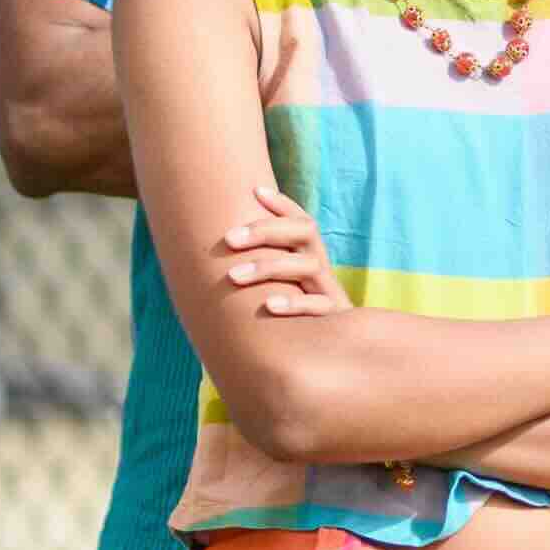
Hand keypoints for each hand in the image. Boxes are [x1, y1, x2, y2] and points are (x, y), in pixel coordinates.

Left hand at [216, 195, 348, 323]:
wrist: (335, 357)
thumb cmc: (293, 317)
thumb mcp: (281, 288)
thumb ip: (260, 268)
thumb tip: (213, 250)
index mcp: (309, 255)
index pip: (301, 219)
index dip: (282, 204)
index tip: (256, 191)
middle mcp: (321, 267)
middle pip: (306, 231)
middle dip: (266, 231)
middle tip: (229, 238)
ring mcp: (329, 291)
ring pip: (309, 265)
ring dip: (269, 266)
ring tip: (234, 276)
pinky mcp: (333, 320)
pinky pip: (319, 306)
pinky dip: (294, 304)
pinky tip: (268, 306)